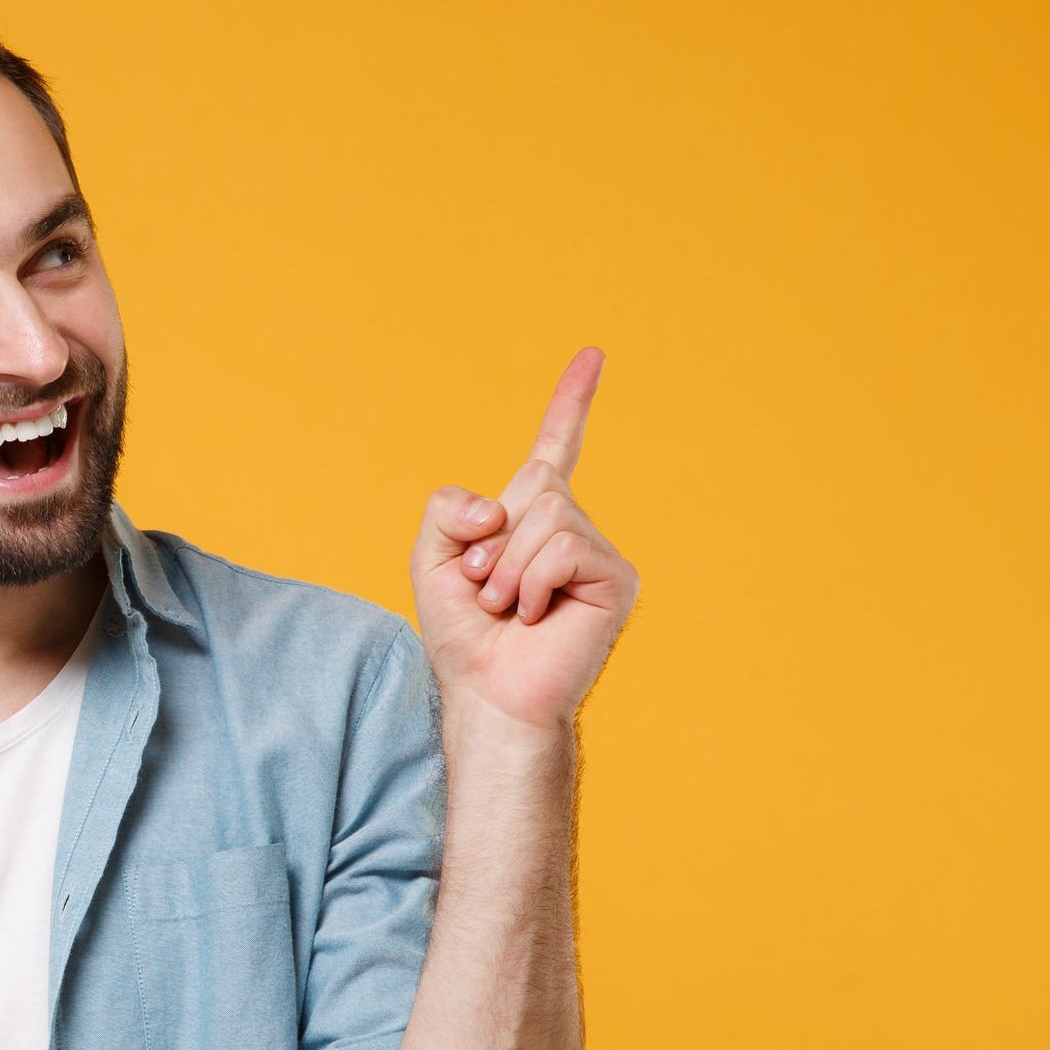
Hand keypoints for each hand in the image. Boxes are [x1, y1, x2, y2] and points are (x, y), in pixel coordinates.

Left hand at [411, 347, 640, 736]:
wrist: (488, 694)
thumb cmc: (464, 636)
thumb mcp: (432, 558)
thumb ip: (447, 508)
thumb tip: (499, 507)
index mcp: (532, 517)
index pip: (556, 447)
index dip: (572, 402)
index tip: (593, 355)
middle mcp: (572, 528)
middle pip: (535, 482)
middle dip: (492, 539)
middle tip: (489, 591)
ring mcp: (598, 552)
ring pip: (547, 512)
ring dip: (507, 566)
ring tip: (510, 608)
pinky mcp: (618, 578)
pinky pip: (564, 545)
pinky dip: (533, 580)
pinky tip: (536, 615)